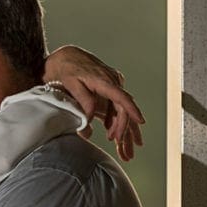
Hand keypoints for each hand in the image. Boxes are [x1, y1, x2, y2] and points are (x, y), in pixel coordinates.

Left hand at [43, 45, 145, 161]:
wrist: (65, 56)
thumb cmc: (66, 70)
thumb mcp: (71, 85)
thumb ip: (83, 102)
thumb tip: (88, 123)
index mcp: (103, 80)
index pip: (121, 97)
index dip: (131, 110)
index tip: (140, 121)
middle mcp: (112, 81)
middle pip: (123, 108)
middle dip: (124, 129)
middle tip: (119, 146)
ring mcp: (112, 84)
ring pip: (121, 110)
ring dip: (123, 129)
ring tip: (124, 149)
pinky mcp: (109, 89)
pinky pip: (116, 107)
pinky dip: (115, 122)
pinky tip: (112, 134)